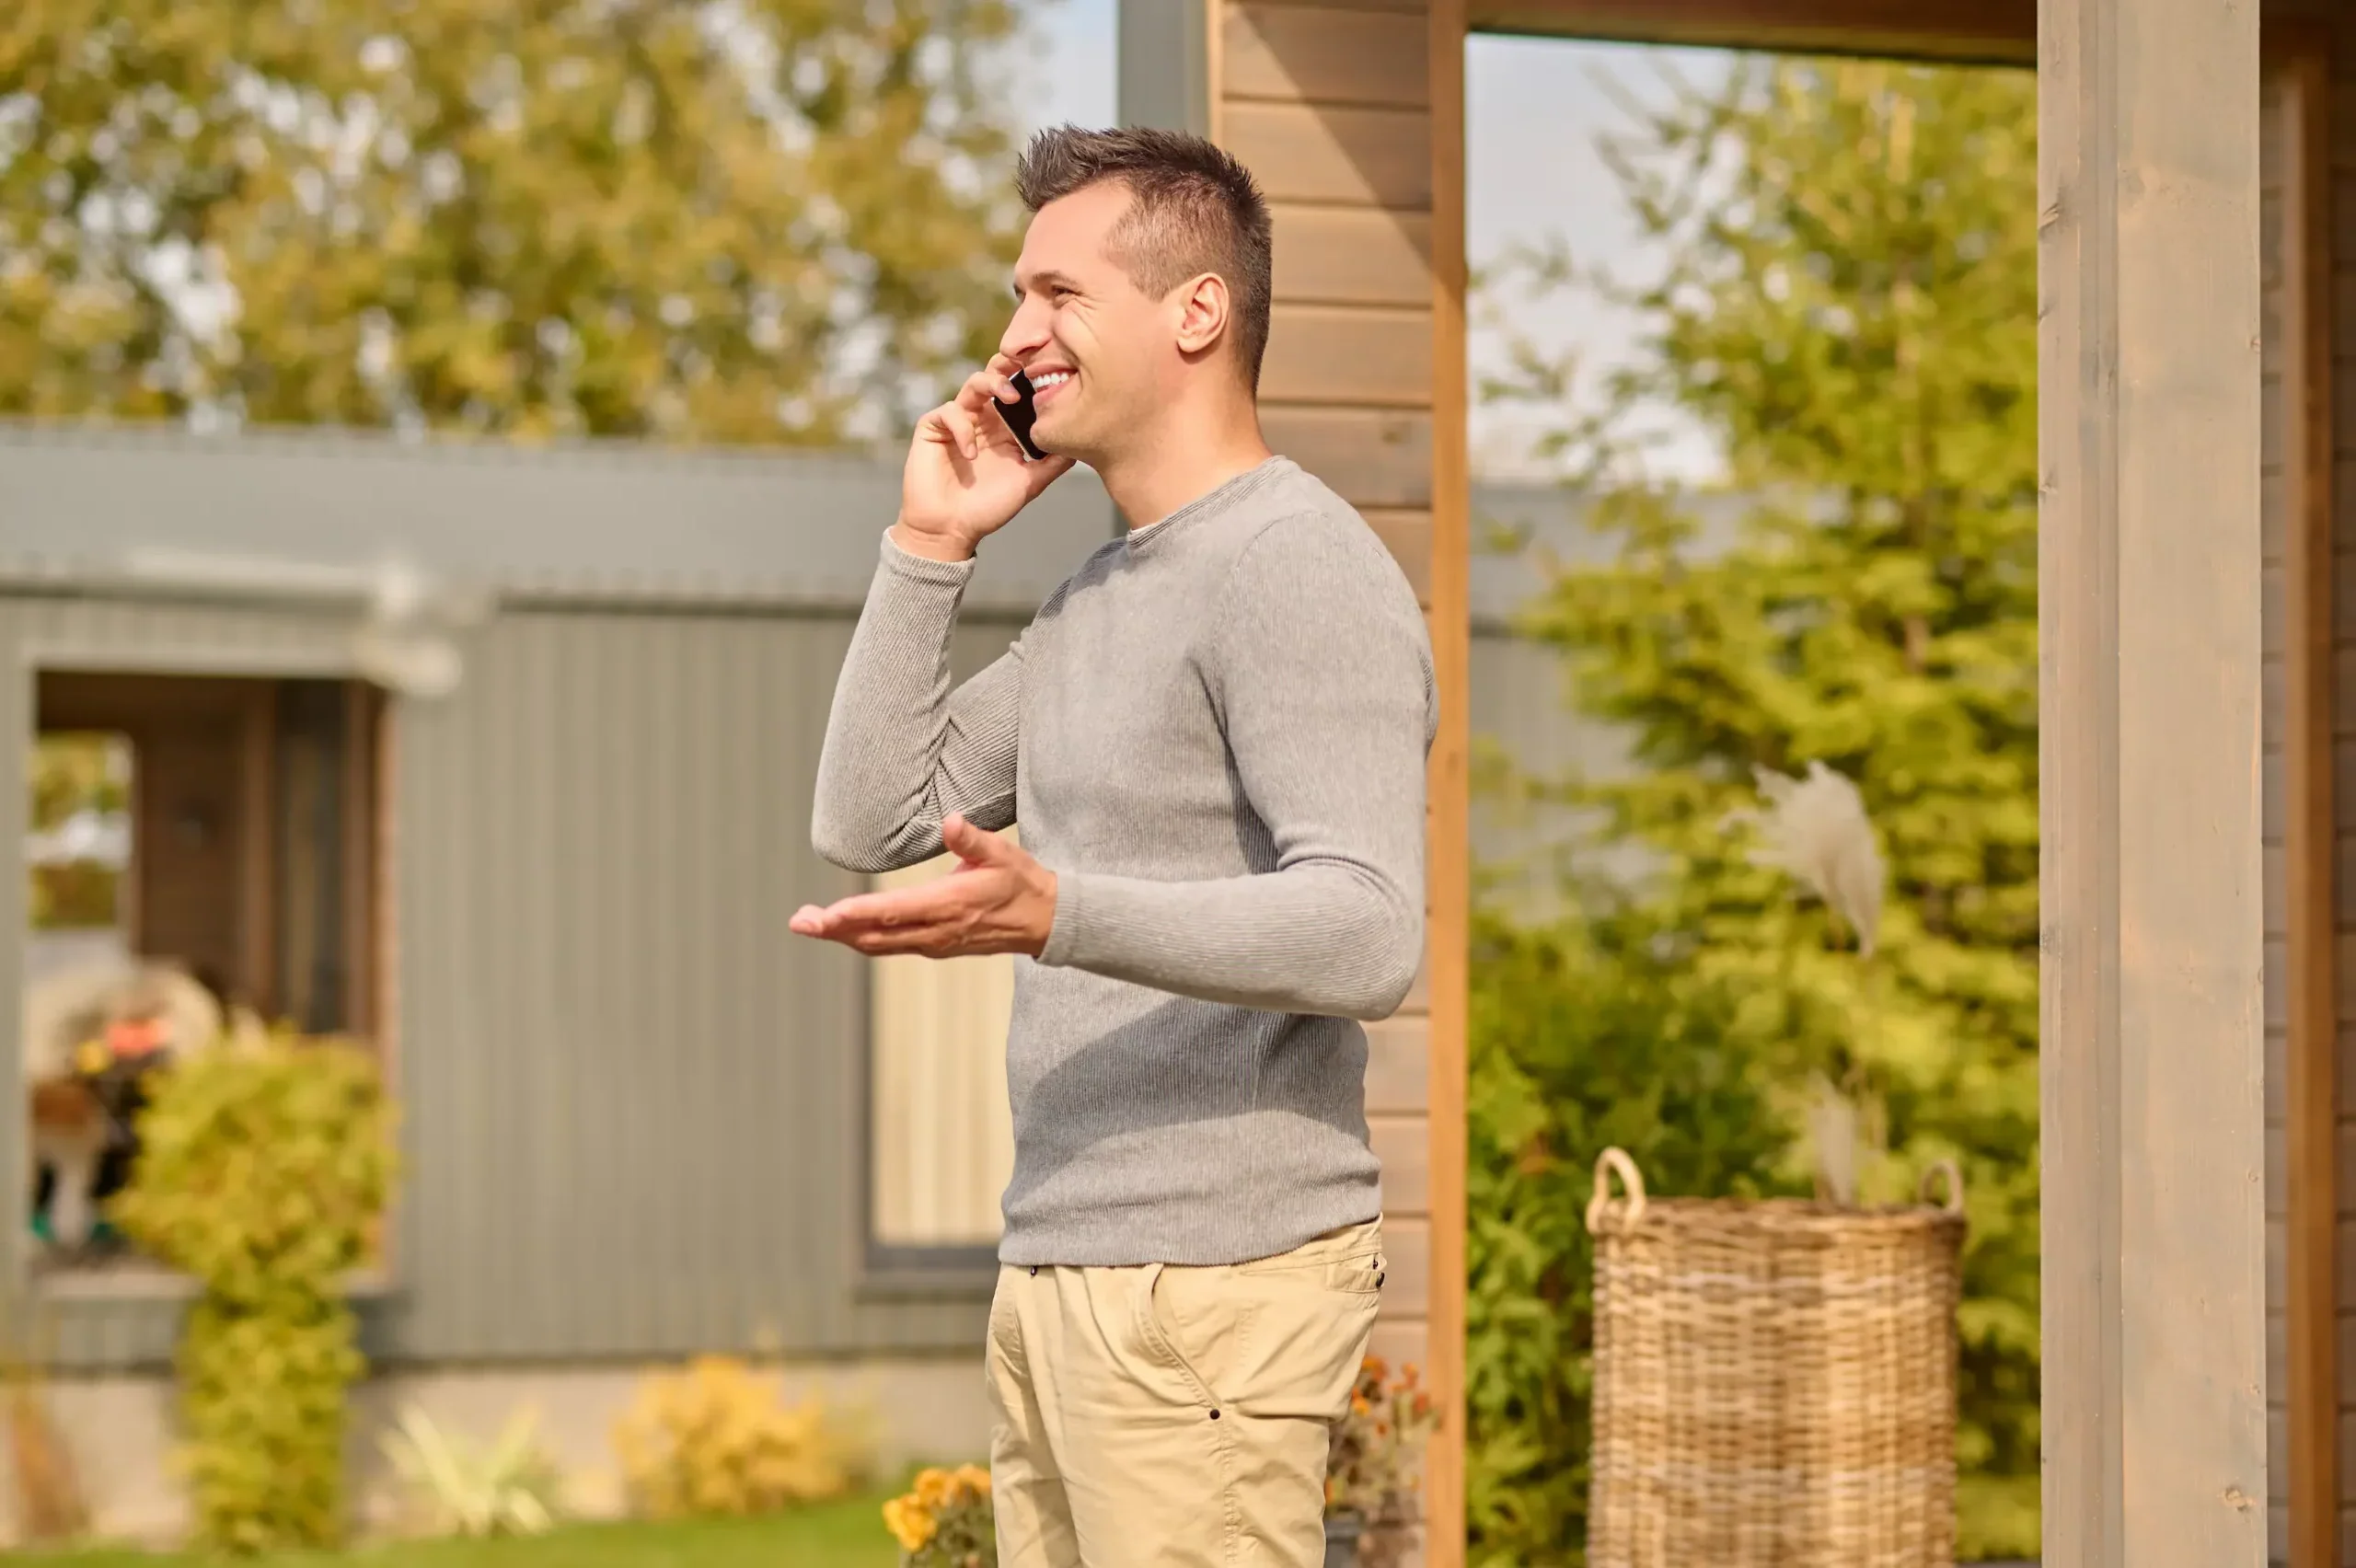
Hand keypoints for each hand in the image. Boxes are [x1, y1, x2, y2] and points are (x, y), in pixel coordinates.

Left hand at [789, 814, 1057, 958]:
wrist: (1044, 921)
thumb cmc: (1022, 882)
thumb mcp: (1004, 854)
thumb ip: (974, 840)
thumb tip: (952, 822)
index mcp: (949, 905)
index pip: (893, 912)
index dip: (856, 914)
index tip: (825, 915)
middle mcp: (936, 931)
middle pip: (875, 936)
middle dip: (834, 930)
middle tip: (798, 921)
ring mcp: (934, 943)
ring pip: (878, 945)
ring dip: (842, 936)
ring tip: (808, 924)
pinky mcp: (934, 946)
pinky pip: (889, 946)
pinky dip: (861, 938)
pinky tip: (842, 929)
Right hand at [895, 354, 1075, 561]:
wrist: (950, 530)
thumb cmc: (987, 508)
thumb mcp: (1029, 484)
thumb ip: (1053, 464)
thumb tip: (1080, 445)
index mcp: (1006, 427)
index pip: (1020, 391)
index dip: (1032, 377)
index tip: (1052, 368)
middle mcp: (984, 418)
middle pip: (996, 375)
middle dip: (1011, 365)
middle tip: (1028, 366)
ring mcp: (959, 421)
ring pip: (973, 384)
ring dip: (992, 384)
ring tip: (1009, 399)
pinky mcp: (933, 428)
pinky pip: (949, 412)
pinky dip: (962, 427)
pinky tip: (971, 454)